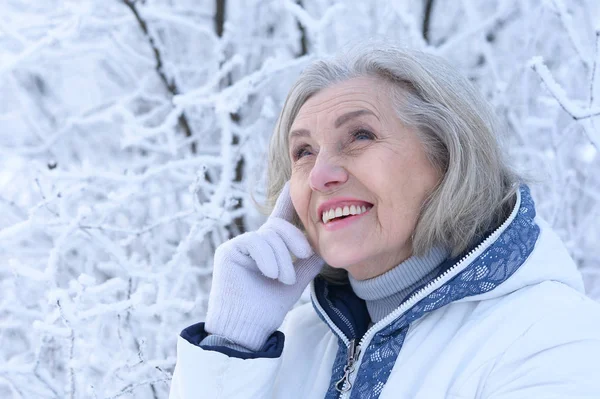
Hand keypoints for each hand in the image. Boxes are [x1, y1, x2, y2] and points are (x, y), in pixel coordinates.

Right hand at [204, 182, 323, 350]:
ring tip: (283, 279)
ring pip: (269, 236)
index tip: (293, 182)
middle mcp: (255, 243)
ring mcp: (240, 245)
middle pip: (279, 226)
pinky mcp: (229, 251)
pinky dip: (267, 258)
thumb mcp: (295, 281)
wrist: (247, 328)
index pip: (281, 219)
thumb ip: (308, 262)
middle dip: (294, 241)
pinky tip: (270, 274)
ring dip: (282, 259)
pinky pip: (254, 242)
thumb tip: (324, 247)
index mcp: (270, 247)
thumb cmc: (269, 308)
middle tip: (300, 260)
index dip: (286, 200)